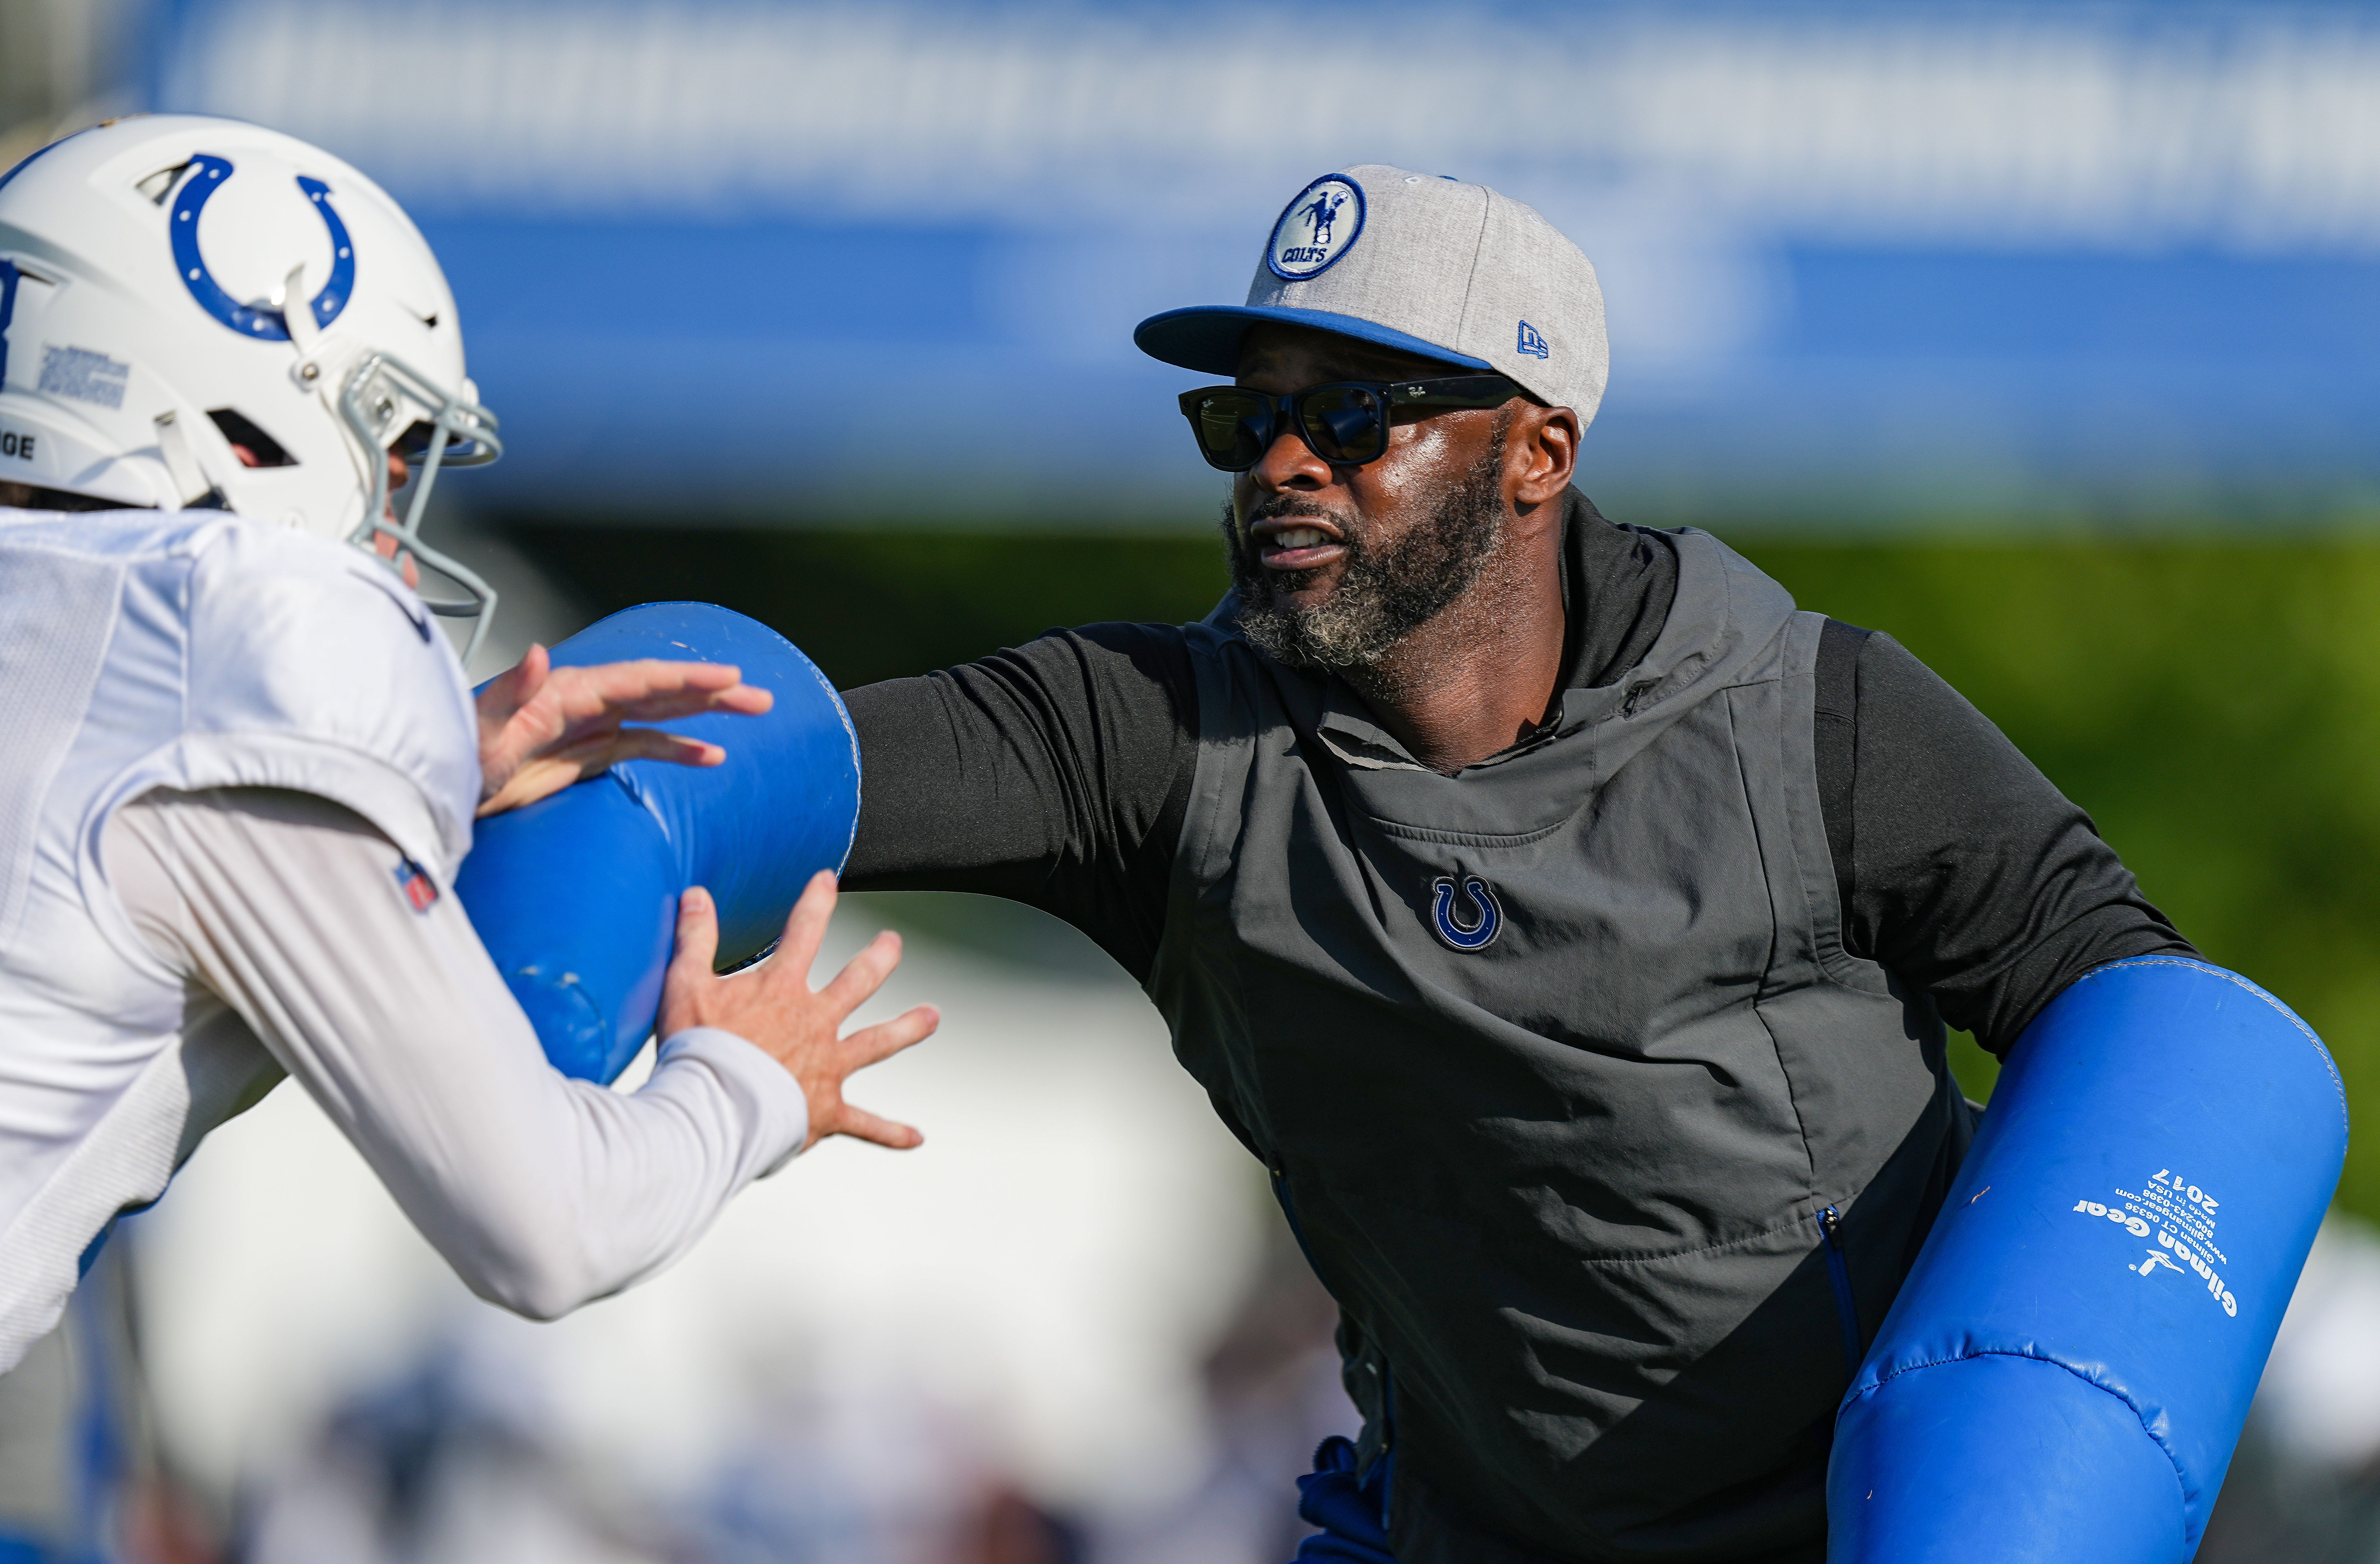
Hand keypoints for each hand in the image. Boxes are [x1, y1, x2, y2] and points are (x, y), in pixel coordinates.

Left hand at [475, 643, 773, 816]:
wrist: (432, 790)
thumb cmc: (452, 758)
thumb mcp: (479, 731)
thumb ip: (510, 693)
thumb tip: (538, 653)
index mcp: (566, 692)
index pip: (638, 680)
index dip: (684, 677)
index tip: (726, 677)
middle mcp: (583, 702)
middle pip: (659, 689)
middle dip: (711, 691)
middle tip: (759, 696)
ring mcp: (587, 727)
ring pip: (659, 712)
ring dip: (704, 712)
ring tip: (751, 712)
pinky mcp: (585, 754)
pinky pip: (642, 746)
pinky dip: (678, 748)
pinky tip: (711, 756)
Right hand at [658, 873, 936, 1151]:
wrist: (713, 1110)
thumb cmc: (697, 1051)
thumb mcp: (685, 985)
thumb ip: (694, 938)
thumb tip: (696, 893)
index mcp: (782, 990)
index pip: (803, 932)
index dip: (816, 902)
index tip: (828, 879)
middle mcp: (815, 1022)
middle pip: (858, 981)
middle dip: (879, 958)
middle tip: (894, 943)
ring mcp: (826, 1066)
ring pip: (878, 1042)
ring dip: (908, 1028)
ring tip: (933, 1017)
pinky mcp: (826, 1111)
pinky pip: (866, 1125)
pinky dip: (891, 1133)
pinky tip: (916, 1138)